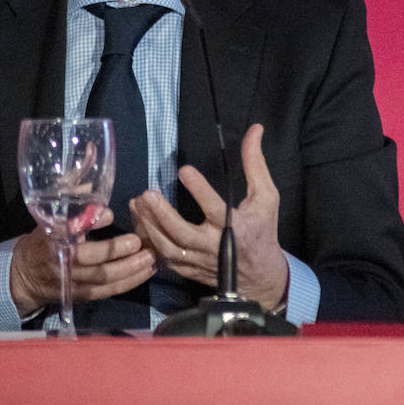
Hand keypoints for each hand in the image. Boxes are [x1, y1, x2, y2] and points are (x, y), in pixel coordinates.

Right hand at [8, 208, 156, 315]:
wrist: (24, 276)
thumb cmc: (42, 239)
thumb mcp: (48, 217)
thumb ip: (70, 201)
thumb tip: (92, 186)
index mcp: (51, 240)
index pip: (68, 232)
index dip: (89, 224)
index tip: (109, 214)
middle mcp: (61, 263)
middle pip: (91, 261)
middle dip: (117, 252)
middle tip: (140, 242)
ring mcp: (71, 282)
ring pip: (103, 279)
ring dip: (129, 270)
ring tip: (150, 258)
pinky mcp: (81, 295)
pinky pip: (107, 292)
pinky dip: (128, 283)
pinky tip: (145, 272)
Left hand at [130, 123, 288, 310]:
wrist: (260, 274)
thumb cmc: (262, 229)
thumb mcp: (266, 196)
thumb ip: (255, 164)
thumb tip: (255, 130)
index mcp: (234, 227)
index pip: (215, 208)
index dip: (200, 190)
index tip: (184, 170)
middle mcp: (214, 246)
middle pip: (183, 234)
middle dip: (163, 215)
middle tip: (147, 194)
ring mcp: (198, 261)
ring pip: (169, 248)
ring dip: (150, 226)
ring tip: (137, 203)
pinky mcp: (188, 271)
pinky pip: (164, 259)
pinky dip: (150, 242)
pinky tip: (139, 223)